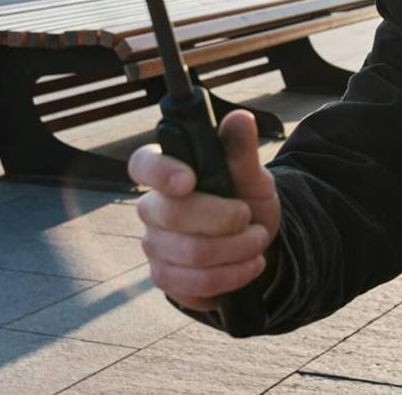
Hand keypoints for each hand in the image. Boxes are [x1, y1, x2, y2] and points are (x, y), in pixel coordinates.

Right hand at [128, 110, 280, 311]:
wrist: (255, 245)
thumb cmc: (245, 200)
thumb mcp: (252, 176)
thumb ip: (241, 151)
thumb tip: (240, 118)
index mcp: (168, 173)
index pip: (143, 164)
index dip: (161, 172)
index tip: (190, 180)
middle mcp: (153, 208)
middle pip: (174, 215)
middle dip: (224, 219)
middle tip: (250, 218)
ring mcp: (155, 245)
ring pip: (191, 253)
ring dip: (237, 249)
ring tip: (258, 240)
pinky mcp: (165, 278)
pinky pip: (194, 284)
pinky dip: (232, 275)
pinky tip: (250, 265)